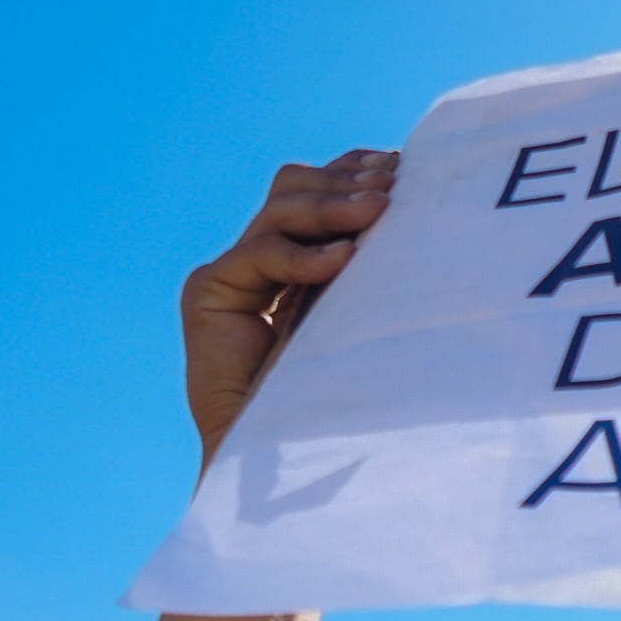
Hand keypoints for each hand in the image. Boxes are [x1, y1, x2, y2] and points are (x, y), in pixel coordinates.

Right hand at [179, 149, 397, 462]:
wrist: (277, 455)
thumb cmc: (335, 398)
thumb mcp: (360, 317)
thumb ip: (369, 269)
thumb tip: (411, 212)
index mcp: (297, 261)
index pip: (319, 192)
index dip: (353, 170)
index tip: (402, 165)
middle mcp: (260, 260)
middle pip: (295, 187)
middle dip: (345, 182)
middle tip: (394, 185)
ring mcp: (232, 273)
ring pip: (279, 209)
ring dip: (331, 206)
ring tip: (378, 211)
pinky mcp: (209, 291)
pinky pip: (260, 254)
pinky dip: (303, 256)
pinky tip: (344, 260)